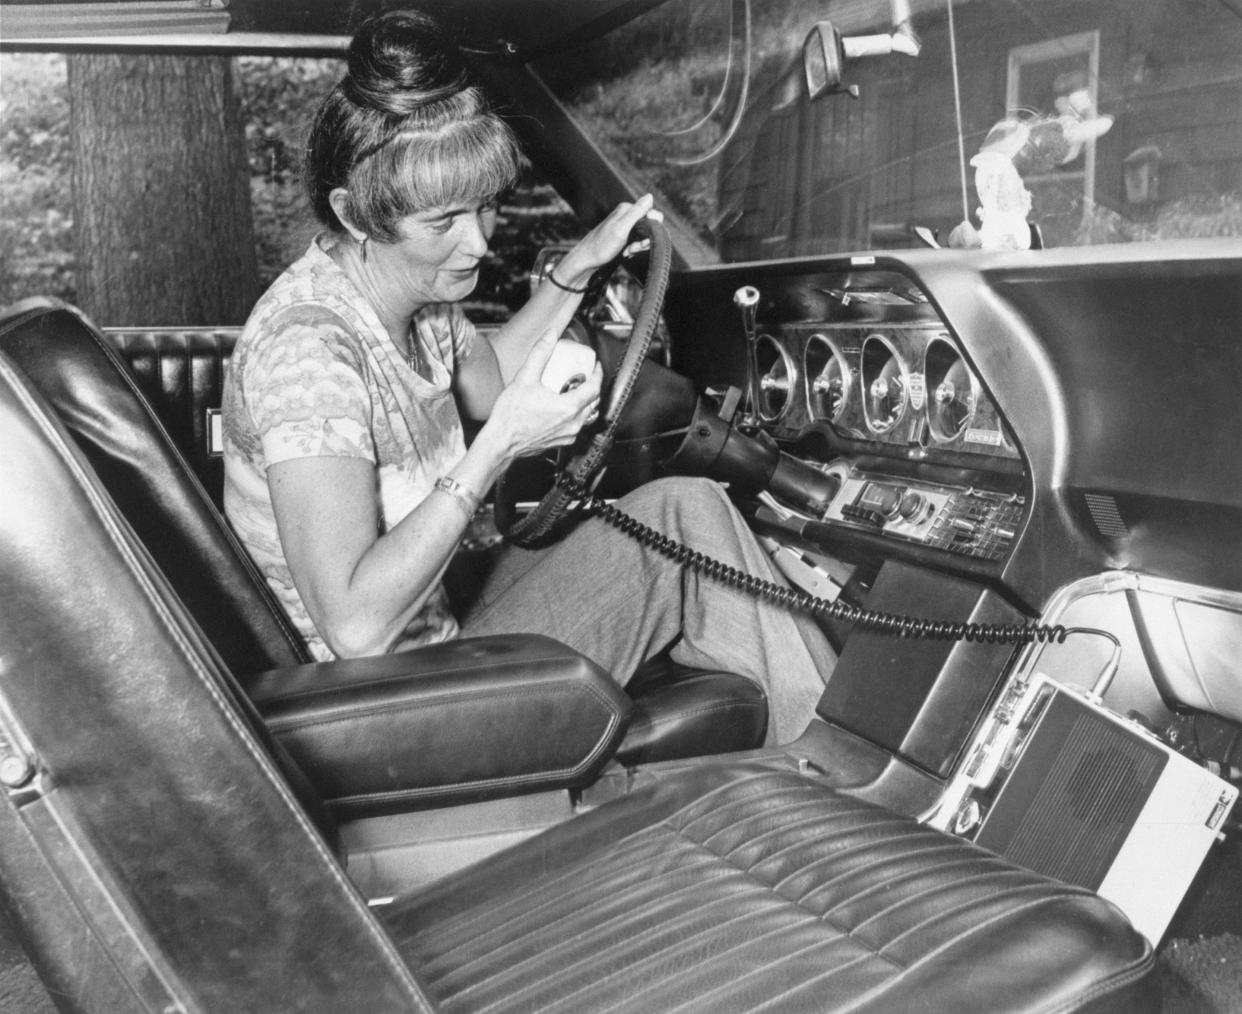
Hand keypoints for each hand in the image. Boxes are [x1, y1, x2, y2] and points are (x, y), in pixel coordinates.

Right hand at [486, 331, 602, 459]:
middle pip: (594, 402)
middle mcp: (573, 423)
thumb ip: (540, 353)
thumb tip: (550, 336)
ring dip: (585, 401)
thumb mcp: (525, 378)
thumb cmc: (510, 417)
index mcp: (569, 408)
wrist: (501, 442)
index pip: (594, 388)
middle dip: (592, 386)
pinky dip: (576, 414)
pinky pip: (576, 426)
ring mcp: (568, 435)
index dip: (597, 374)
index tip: (594, 366)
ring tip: (575, 390)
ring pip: (587, 415)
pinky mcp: (561, 442)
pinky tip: (563, 407)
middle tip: (585, 375)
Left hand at [554, 194, 659, 289]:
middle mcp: (626, 215)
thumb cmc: (601, 247)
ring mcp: (625, 226)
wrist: (586, 262)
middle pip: (649, 226)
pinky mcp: (623, 236)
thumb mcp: (621, 228)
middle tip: (632, 248)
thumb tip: (650, 195)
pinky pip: (637, 242)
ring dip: (639, 246)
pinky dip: (634, 249)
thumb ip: (636, 212)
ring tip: (628, 251)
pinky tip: (626, 253)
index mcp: (627, 209)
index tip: (642, 240)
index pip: (653, 214)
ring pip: (644, 235)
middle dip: (644, 240)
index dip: (652, 229)